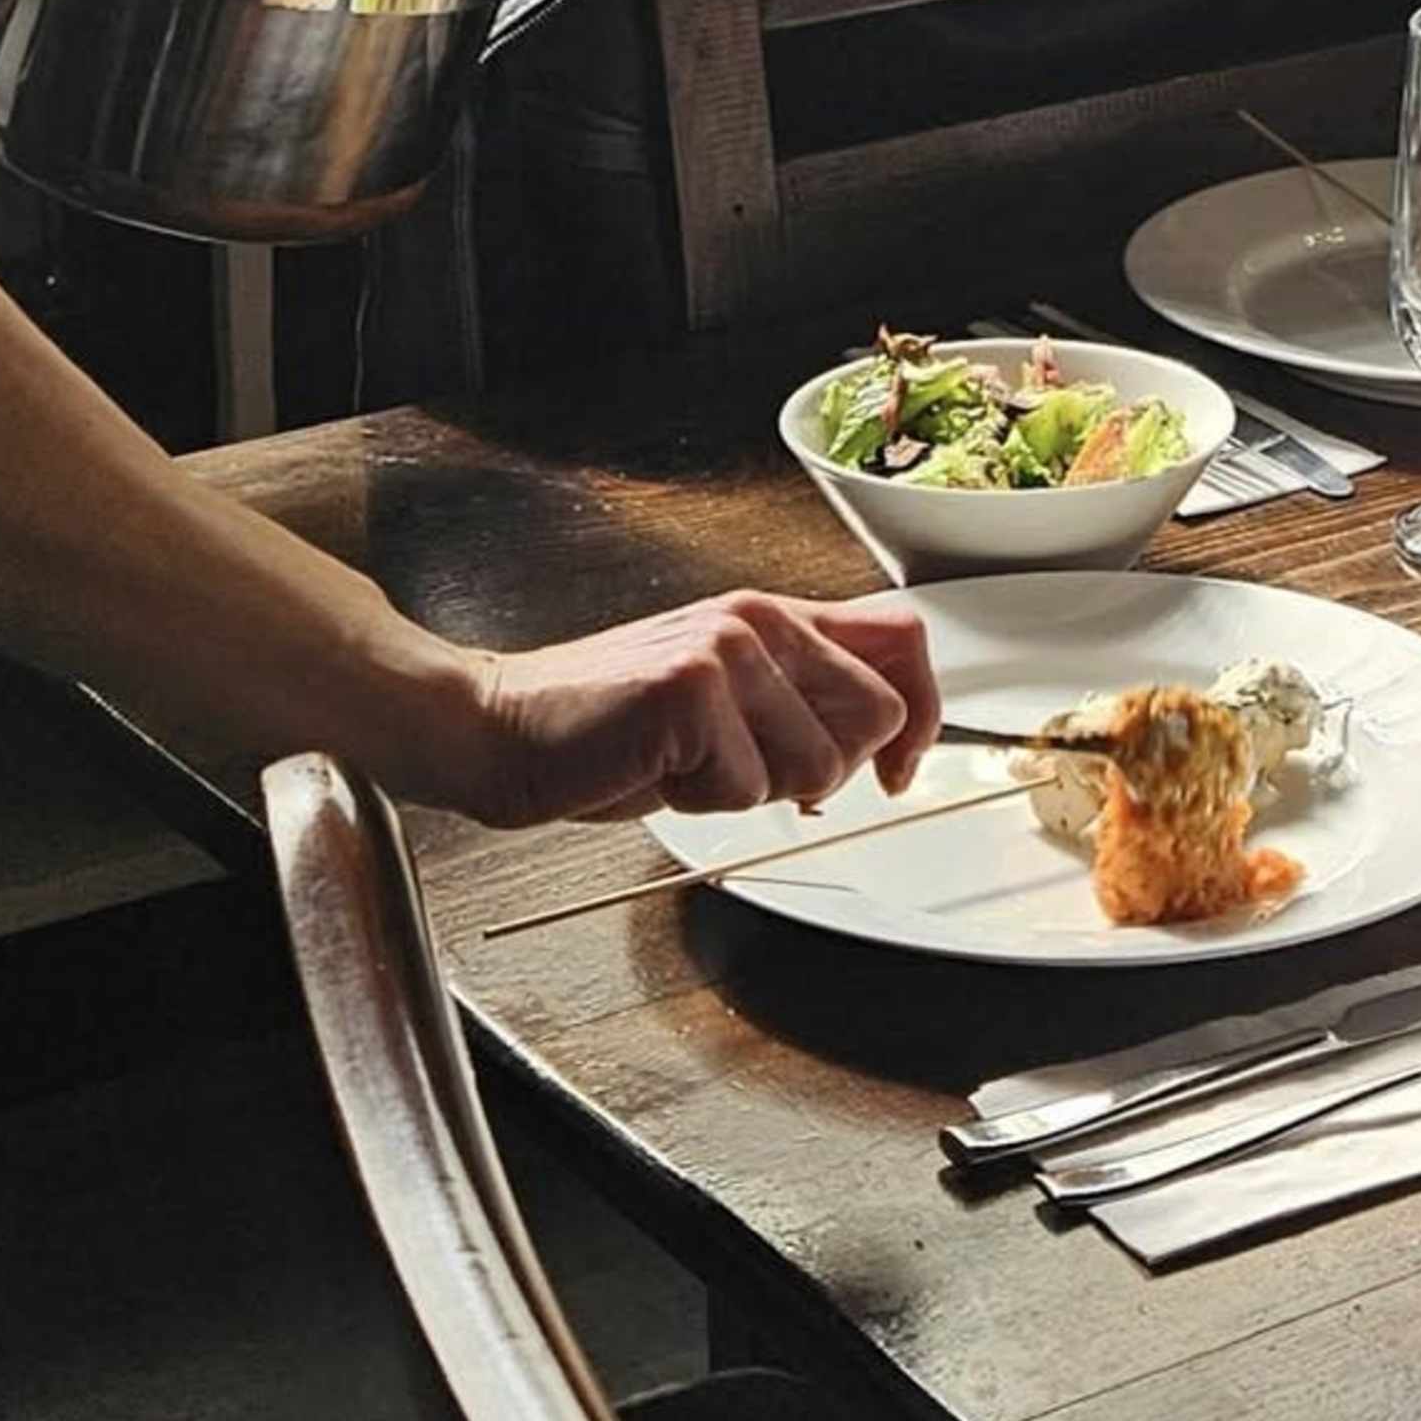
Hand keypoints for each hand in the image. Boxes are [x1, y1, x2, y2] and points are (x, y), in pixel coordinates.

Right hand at [426, 590, 942, 826]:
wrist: (498, 729)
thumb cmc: (603, 728)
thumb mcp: (721, 704)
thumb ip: (796, 702)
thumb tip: (884, 743)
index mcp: (772, 617)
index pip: (902, 640)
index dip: (923, 715)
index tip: (897, 772)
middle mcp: (759, 619)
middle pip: (876, 717)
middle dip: (823, 771)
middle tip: (741, 770)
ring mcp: (727, 648)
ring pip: (817, 764)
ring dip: (752, 792)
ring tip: (685, 765)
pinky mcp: (692, 688)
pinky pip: (749, 788)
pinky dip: (704, 803)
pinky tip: (655, 771)